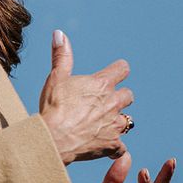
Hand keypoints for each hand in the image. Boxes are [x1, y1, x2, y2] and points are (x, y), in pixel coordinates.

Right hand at [39, 30, 134, 163]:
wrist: (54, 138)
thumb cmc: (54, 106)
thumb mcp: (56, 77)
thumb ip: (62, 55)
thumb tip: (59, 34)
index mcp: (101, 84)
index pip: (122, 69)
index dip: (118, 70)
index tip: (114, 73)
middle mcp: (113, 103)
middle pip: (128, 95)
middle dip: (119, 97)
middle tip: (104, 102)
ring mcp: (115, 125)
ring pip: (128, 120)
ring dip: (118, 121)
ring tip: (104, 124)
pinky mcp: (112, 145)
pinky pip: (122, 148)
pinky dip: (117, 149)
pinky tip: (109, 149)